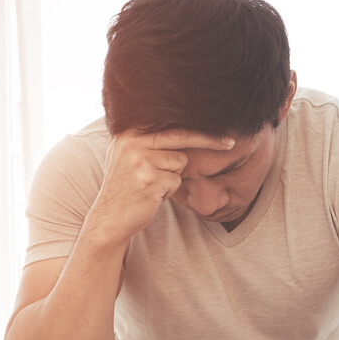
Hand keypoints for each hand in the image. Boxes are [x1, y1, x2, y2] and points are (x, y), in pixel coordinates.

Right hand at [88, 128, 233, 243]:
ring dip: (173, 177)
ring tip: (153, 185)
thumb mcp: (127, 155)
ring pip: (180, 163)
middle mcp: (132, 142)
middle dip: (209, 141)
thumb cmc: (125, 187)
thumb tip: (181, 121)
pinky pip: (176, 181)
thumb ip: (147, 139)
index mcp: (127, 132)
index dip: (197, 126)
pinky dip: (168, 191)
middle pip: (182, 137)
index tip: (221, 126)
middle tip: (230, 143)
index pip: (170, 124)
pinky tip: (151, 196)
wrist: (108, 218)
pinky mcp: (149, 180)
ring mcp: (140, 161)